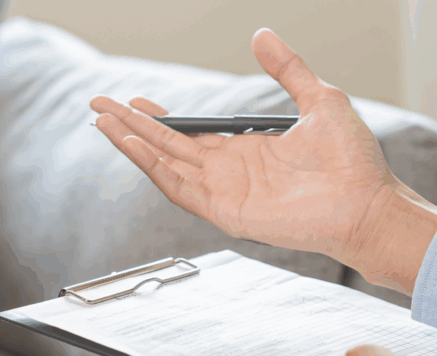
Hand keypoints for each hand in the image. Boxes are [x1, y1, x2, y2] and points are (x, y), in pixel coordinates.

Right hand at [90, 28, 436, 293]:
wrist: (366, 202)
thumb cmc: (350, 161)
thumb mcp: (319, 99)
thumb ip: (287, 69)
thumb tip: (262, 36)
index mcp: (242, 149)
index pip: (188, 133)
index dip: (159, 117)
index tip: (135, 100)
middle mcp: (225, 171)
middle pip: (166, 146)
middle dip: (131, 125)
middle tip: (99, 106)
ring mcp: (221, 192)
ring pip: (163, 164)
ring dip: (132, 144)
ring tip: (103, 123)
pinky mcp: (222, 211)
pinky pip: (178, 187)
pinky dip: (152, 167)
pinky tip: (133, 145)